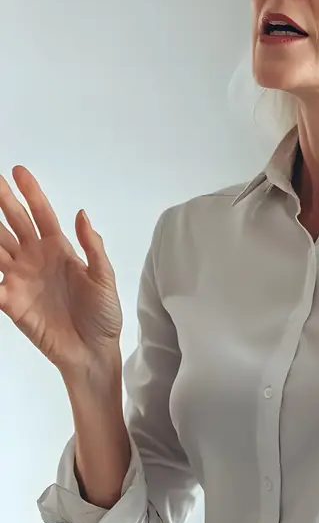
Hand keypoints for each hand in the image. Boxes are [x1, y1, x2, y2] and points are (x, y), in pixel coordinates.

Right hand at [0, 165, 122, 376]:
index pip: (41, 214)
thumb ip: (93, 247)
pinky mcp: (11, 301)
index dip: (30, 192)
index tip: (18, 171)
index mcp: (59, 249)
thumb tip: (81, 214)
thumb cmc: (103, 316)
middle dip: (2, 201)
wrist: (93, 352)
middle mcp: (35, 258)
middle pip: (14, 223)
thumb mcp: (104, 279)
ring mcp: (20, 278)